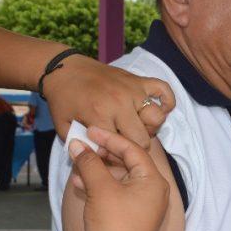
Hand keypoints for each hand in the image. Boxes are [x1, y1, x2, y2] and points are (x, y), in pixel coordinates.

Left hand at [45, 54, 175, 148]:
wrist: (64, 69)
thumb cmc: (63, 100)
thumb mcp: (64, 127)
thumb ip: (80, 147)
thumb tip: (99, 161)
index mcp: (99, 115)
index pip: (120, 148)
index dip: (115, 156)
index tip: (106, 153)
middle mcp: (120, 103)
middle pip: (143, 139)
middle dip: (134, 147)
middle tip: (122, 143)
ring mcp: (132, 89)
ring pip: (157, 118)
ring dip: (149, 127)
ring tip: (136, 127)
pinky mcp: (139, 80)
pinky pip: (164, 90)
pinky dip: (166, 102)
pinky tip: (157, 110)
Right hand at [69, 127, 168, 230]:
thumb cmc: (114, 226)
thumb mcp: (100, 189)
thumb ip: (89, 163)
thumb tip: (78, 145)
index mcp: (153, 180)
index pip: (132, 149)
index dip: (109, 138)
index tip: (89, 131)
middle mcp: (152, 191)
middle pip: (126, 162)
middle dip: (101, 154)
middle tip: (81, 146)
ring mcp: (142, 206)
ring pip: (118, 179)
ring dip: (97, 170)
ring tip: (76, 164)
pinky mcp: (130, 218)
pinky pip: (115, 194)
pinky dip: (99, 187)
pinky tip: (79, 183)